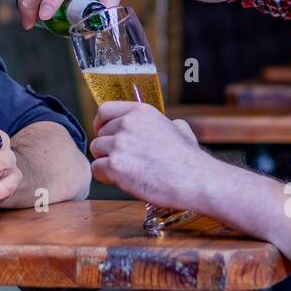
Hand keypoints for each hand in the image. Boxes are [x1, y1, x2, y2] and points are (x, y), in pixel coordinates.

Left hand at [89, 101, 219, 212]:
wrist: (194, 180)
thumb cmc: (189, 159)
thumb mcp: (179, 128)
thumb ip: (164, 123)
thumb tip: (170, 124)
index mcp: (140, 111)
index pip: (105, 110)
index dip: (101, 123)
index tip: (103, 132)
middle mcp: (127, 124)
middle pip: (100, 134)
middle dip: (108, 148)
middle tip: (124, 161)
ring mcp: (119, 144)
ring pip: (97, 151)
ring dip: (107, 162)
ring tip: (126, 171)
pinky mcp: (115, 165)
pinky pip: (97, 169)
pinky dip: (106, 177)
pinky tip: (123, 180)